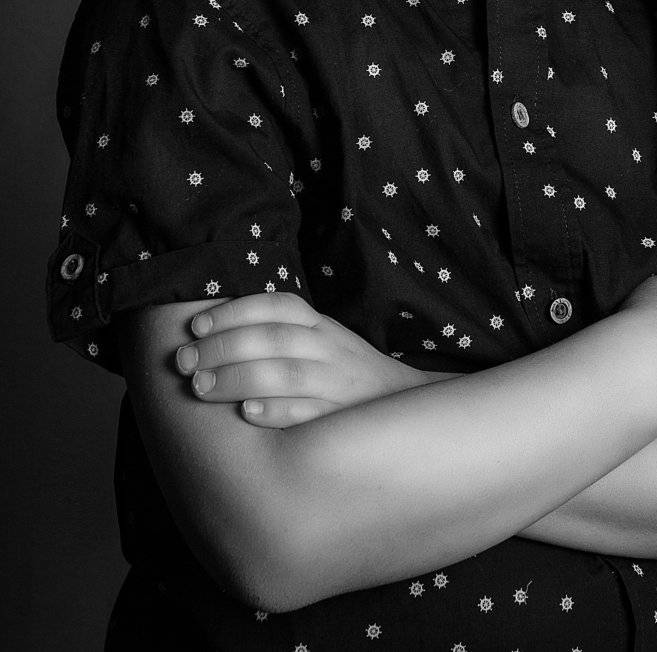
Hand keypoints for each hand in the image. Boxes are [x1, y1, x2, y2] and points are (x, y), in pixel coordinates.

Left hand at [174, 291, 426, 427]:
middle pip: (274, 339)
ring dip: (238, 378)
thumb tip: (208, 335)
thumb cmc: (343, 375)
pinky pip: (309, 413)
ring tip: (200, 386)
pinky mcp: (342, 421)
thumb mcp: (319, 343)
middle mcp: (330, 349)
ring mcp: (338, 384)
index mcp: (321, 326)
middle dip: (223, 347)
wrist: (402, 408)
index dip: (235, 311)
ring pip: (287, 373)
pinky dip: (277, 412)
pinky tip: (247, 414)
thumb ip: (278, 335)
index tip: (196, 325)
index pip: (278, 306)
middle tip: (183, 361)